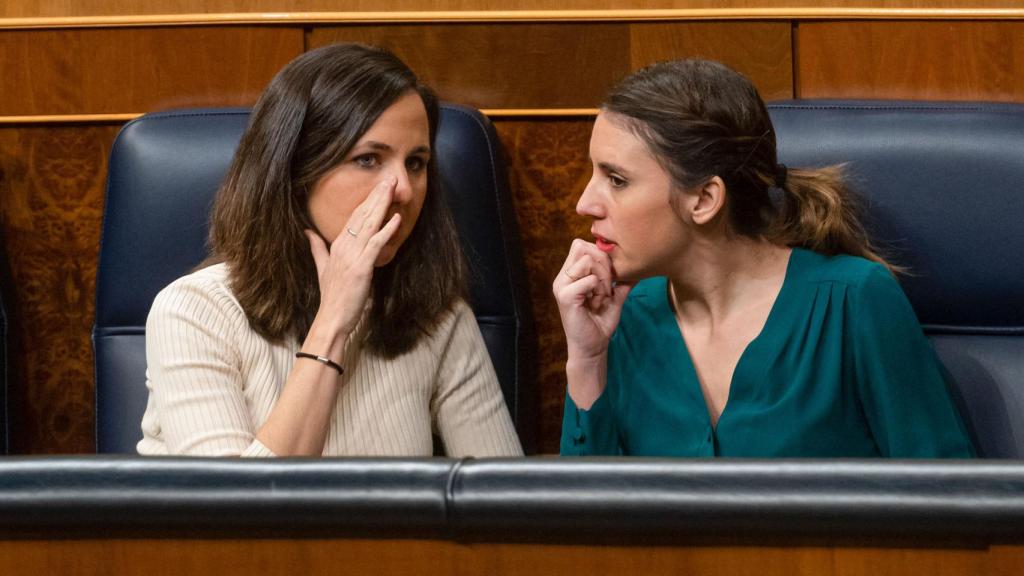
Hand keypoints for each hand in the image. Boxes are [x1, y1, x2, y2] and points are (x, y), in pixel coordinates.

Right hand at [306, 177, 402, 335]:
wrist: (332, 317)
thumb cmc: (332, 296)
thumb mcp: (322, 268)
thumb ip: (316, 247)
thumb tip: (307, 232)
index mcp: (337, 245)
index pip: (354, 216)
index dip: (367, 200)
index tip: (378, 186)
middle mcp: (344, 246)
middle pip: (362, 215)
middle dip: (377, 195)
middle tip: (390, 178)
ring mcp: (352, 255)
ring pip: (369, 224)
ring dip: (382, 205)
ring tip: (392, 188)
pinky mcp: (362, 267)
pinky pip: (375, 244)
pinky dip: (386, 230)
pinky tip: (395, 218)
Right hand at [552, 239, 632, 363]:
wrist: (593, 347)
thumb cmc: (600, 322)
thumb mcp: (614, 297)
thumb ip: (622, 281)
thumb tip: (638, 265)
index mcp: (570, 274)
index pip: (581, 245)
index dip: (599, 255)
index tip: (608, 278)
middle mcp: (563, 277)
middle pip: (582, 247)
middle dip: (602, 263)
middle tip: (607, 287)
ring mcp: (561, 286)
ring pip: (587, 260)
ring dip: (602, 278)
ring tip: (601, 296)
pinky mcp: (565, 297)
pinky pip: (589, 279)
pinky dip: (599, 289)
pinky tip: (597, 303)